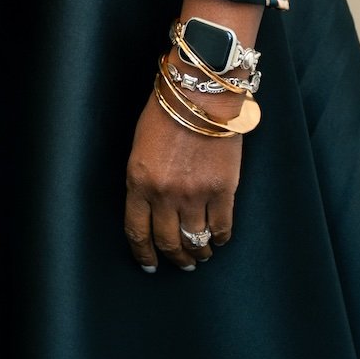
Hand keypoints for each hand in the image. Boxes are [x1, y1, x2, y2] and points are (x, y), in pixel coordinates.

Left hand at [123, 89, 240, 271]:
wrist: (201, 93)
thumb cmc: (168, 112)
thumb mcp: (140, 146)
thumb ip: (144, 180)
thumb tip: (152, 210)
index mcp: (139, 181)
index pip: (137, 231)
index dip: (143, 253)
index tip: (149, 264)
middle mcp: (164, 193)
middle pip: (168, 242)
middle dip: (174, 258)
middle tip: (181, 263)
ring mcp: (195, 194)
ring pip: (196, 240)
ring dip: (198, 252)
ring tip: (201, 254)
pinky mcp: (222, 191)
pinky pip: (221, 228)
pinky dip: (220, 238)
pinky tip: (218, 238)